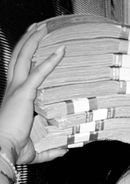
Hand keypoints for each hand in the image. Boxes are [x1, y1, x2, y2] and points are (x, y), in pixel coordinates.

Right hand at [0, 23, 66, 163]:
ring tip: (44, 27)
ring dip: (34, 39)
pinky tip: (61, 51)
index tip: (36, 49)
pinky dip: (50, 60)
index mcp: (13, 99)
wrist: (3, 151)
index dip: (26, 58)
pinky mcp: (24, 93)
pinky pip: (39, 72)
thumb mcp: (34, 150)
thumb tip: (63, 151)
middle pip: (18, 57)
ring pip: (23, 56)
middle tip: (38, 28)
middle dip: (27, 40)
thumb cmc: (13, 150)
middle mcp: (12, 89)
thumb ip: (50, 150)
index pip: (19, 72)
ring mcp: (16, 89)